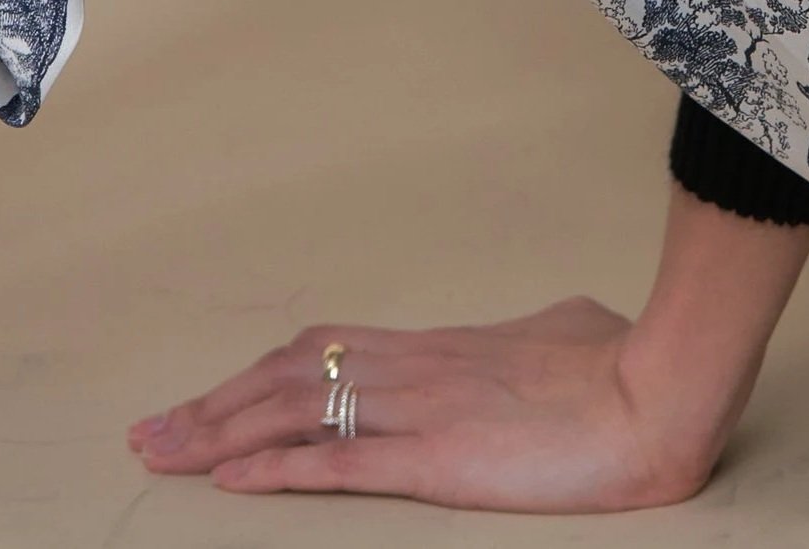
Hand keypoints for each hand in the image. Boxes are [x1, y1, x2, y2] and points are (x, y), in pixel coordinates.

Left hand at [126, 295, 722, 508]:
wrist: (656, 389)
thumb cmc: (623, 363)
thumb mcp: (570, 332)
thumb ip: (543, 333)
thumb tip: (552, 329)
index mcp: (443, 346)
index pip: (327, 352)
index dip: (260, 375)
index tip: (213, 395)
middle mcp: (416, 370)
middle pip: (289, 378)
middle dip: (213, 407)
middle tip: (152, 431)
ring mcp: (422, 411)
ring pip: (296, 414)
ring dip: (221, 435)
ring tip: (164, 454)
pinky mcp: (437, 461)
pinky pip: (340, 463)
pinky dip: (276, 471)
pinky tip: (233, 480)